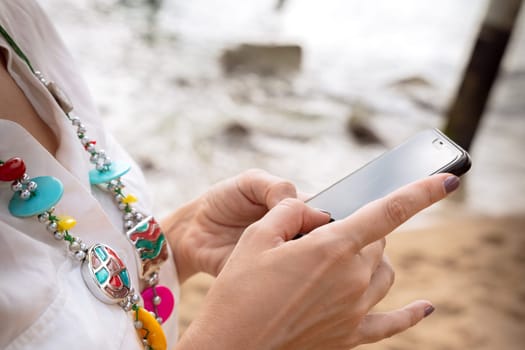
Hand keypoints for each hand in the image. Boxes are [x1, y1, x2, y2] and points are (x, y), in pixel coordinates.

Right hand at [177, 174, 458, 349]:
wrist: (230, 346)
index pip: (389, 211)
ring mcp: (355, 310)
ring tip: (350, 257)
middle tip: (328, 232)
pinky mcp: (350, 335)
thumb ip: (291, 210)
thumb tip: (313, 208)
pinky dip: (411, 314)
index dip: (422, 192)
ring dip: (374, 259)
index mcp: (331, 248)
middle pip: (379, 241)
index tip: (449, 180)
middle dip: (361, 229)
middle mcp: (353, 279)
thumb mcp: (257, 237)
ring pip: (385, 273)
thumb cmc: (238, 290)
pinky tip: (425, 307)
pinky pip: (392, 323)